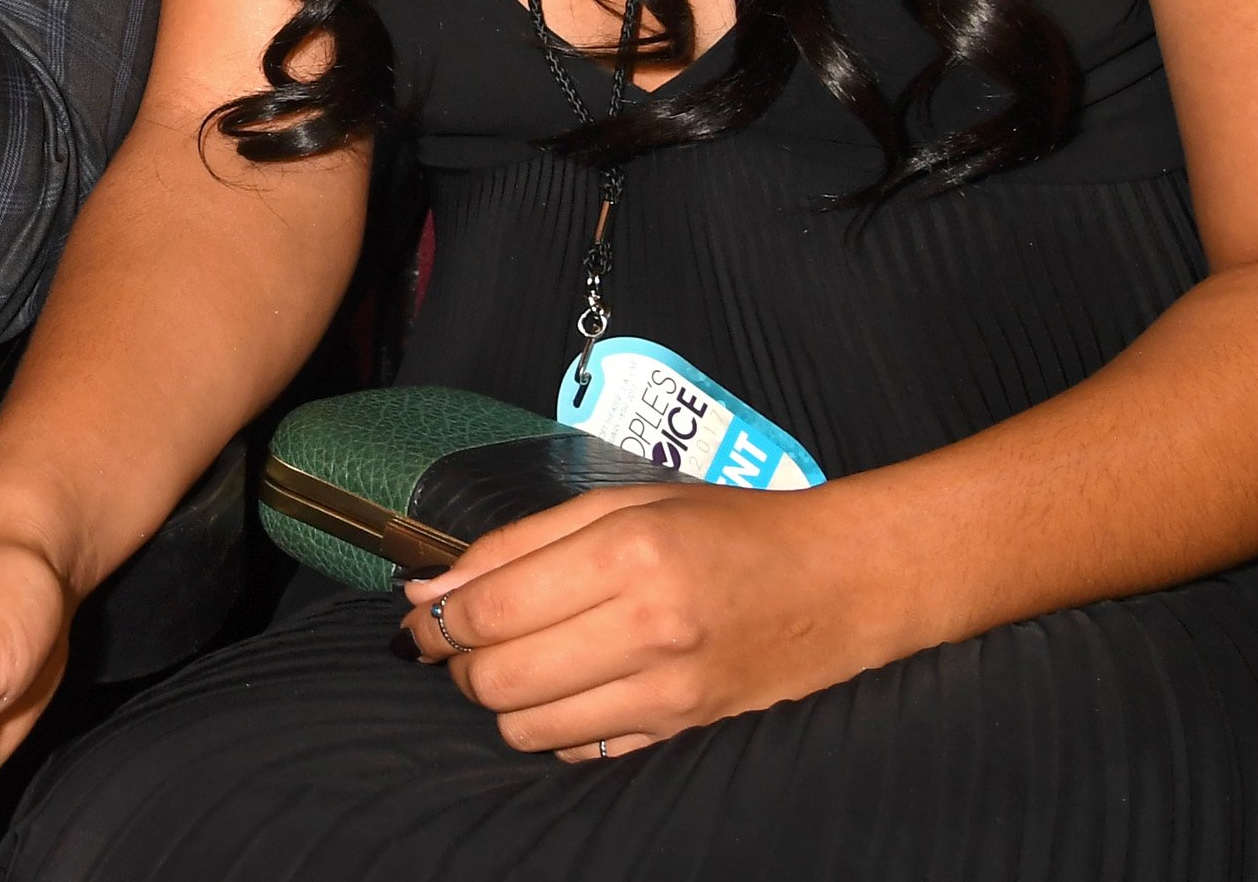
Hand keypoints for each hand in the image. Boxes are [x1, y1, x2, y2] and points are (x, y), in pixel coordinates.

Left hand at [394, 484, 900, 758]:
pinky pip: (581, 754)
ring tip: (517, 662)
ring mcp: (669, 697)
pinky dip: (555, 728)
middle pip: (497, 679)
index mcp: (629, 554)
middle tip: (459, 642)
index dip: (435, 621)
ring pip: (528, 730)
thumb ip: (519, 543)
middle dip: (457, 664)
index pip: (491, 609)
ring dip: (502, 701)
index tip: (417, 617)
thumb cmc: (728, 528)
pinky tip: (570, 689)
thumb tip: (427, 589)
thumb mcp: (624, 503)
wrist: (839, 583)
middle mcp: (648, 631)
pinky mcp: (684, 738)